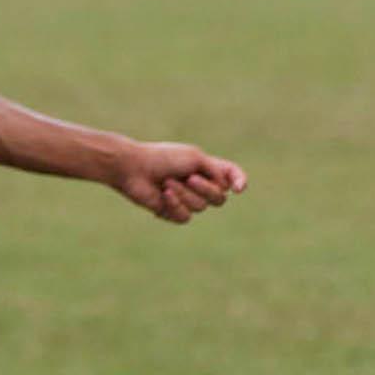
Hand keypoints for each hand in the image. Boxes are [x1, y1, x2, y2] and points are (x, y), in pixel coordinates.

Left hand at [100, 139, 247, 223]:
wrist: (134, 169)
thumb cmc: (164, 158)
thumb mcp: (194, 158)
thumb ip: (215, 170)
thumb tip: (226, 188)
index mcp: (207, 167)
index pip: (231, 176)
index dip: (239, 181)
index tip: (239, 188)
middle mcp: (200, 184)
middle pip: (219, 198)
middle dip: (205, 189)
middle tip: (189, 177)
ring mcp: (187, 199)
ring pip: (201, 208)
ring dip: (184, 194)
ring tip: (167, 183)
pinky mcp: (173, 212)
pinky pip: (185, 217)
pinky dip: (175, 205)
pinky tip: (163, 195)